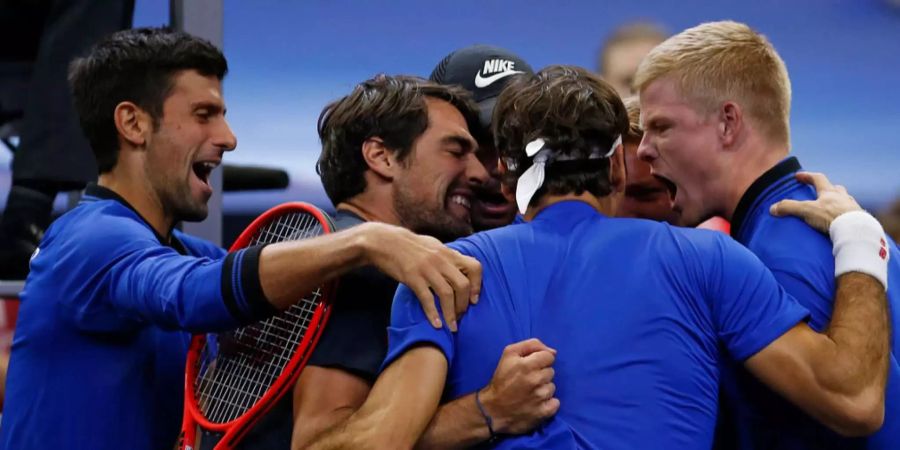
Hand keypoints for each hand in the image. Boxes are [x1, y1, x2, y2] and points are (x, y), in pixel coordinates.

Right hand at [357, 222, 480, 331]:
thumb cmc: (409, 245)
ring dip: (451, 314)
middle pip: (462, 285)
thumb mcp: (433, 246)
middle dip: (464, 305)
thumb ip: (447, 258)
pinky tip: (436, 324)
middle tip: (461, 316)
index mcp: (448, 253)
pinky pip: (427, 299)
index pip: (474, 267)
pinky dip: (433, 314)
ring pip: (447, 294)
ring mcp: (427, 269)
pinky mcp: (412, 277)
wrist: (384, 241)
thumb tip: (459, 268)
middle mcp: (441, 260)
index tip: (474, 300)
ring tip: (451, 327)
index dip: (477, 285)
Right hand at [479, 338, 559, 434]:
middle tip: (528, 380)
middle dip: (541, 374)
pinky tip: (537, 403)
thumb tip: (553, 351)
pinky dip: (548, 403)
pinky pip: (555, 403)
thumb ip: (531, 345)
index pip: (549, 357)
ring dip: (543, 389)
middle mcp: (535, 380)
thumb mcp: (509, 353)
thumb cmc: (501, 379)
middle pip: (551, 372)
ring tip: (530, 392)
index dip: (540, 360)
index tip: (532, 366)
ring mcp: (540, 397)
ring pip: (552, 387)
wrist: (493, 409)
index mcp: (527, 365)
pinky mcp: (543, 412)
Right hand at [770, 171, 861, 232]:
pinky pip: (850, 214)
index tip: (798, 176)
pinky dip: (844, 215)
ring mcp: (852, 207)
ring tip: (830, 209)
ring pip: (844, 200)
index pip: (818, 178)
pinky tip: (840, 222)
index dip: (807, 176)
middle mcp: (842, 197)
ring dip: (837, 202)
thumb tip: (773, 208)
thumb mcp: (807, 211)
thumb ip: (789, 208)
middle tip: (819, 193)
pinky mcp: (858, 219)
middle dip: (826, 189)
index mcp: (829, 192)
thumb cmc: (831, 216)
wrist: (854, 230)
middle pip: (834, 188)